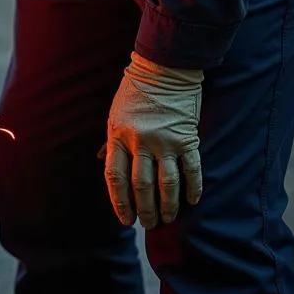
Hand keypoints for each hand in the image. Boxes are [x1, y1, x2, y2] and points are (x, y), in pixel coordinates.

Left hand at [105, 52, 203, 229]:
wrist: (163, 69)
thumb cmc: (134, 93)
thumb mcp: (114, 115)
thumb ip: (110, 141)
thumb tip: (100, 160)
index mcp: (117, 135)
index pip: (115, 177)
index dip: (119, 201)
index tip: (125, 218)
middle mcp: (139, 141)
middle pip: (141, 185)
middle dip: (145, 209)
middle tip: (149, 224)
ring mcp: (164, 141)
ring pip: (166, 184)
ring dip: (168, 206)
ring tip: (168, 218)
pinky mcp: (186, 138)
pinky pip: (191, 170)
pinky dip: (192, 188)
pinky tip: (192, 201)